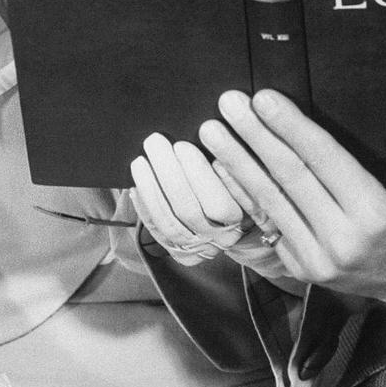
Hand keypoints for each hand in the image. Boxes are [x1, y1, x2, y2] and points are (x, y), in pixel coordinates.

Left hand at [131, 134, 287, 278]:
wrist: (237, 226)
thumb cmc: (242, 189)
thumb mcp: (250, 179)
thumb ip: (236, 164)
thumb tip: (212, 135)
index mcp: (242, 220)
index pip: (219, 204)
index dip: (198, 175)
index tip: (182, 145)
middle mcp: (220, 238)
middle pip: (188, 210)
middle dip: (168, 173)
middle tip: (155, 141)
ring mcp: (197, 247)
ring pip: (168, 222)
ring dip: (151, 188)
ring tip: (141, 160)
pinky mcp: (178, 251)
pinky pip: (156, 230)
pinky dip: (144, 207)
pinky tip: (135, 185)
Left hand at [199, 90, 385, 311]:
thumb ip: (347, 166)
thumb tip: (293, 125)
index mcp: (374, 211)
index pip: (322, 159)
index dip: (289, 125)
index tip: (262, 97)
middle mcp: (343, 239)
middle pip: (290, 177)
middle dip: (254, 136)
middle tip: (229, 104)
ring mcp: (319, 260)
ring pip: (271, 201)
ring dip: (237, 163)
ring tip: (213, 133)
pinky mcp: (302, 270)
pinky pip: (267, 223)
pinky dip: (242, 194)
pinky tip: (222, 169)